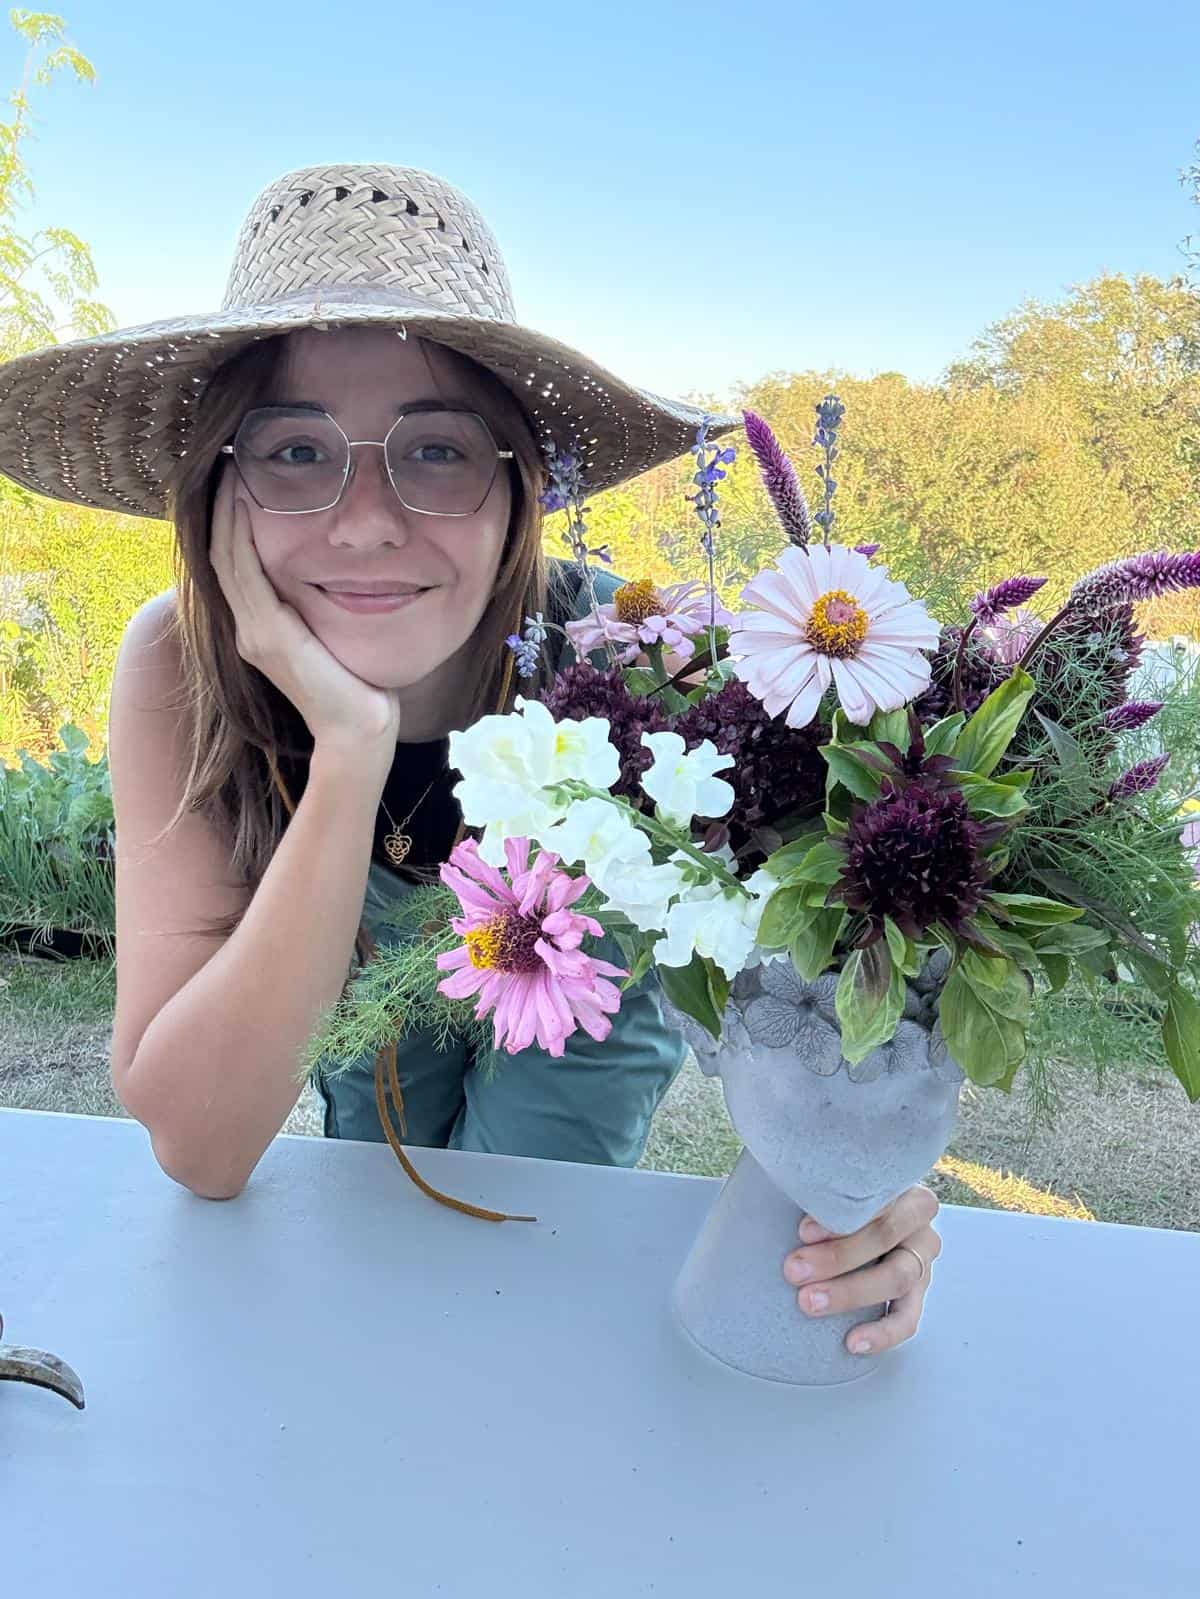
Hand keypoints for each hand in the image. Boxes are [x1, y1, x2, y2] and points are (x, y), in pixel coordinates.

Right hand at [209, 463, 402, 757]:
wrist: (358, 731)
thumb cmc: (355, 686)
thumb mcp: (330, 636)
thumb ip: (315, 609)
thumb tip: (330, 574)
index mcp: (259, 628)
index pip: (231, 563)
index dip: (226, 520)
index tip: (235, 479)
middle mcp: (248, 630)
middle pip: (219, 554)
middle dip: (220, 506)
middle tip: (226, 460)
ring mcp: (255, 634)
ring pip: (226, 558)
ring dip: (226, 512)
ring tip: (231, 471)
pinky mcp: (271, 638)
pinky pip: (247, 575)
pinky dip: (241, 537)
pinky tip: (248, 505)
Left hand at [781, 1184, 941, 1357]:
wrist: (854, 1219)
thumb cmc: (834, 1197)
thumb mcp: (831, 1184)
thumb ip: (817, 1184)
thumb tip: (779, 1181)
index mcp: (898, 1181)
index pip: (877, 1196)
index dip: (840, 1216)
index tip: (801, 1231)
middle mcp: (917, 1218)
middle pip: (884, 1235)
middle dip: (837, 1256)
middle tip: (793, 1270)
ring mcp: (920, 1256)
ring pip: (897, 1277)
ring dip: (850, 1292)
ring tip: (808, 1302)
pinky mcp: (917, 1291)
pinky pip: (908, 1318)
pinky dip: (883, 1333)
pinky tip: (852, 1343)